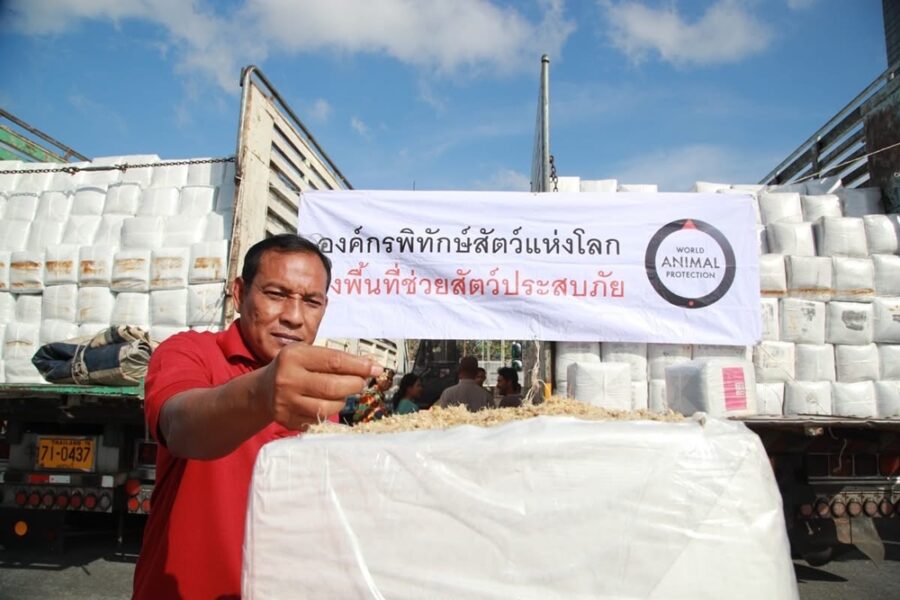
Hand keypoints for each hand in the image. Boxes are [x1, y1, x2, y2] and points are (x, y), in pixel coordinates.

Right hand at [261, 344, 381, 429]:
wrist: (263, 390)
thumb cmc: (294, 368)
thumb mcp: (310, 355)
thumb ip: (338, 358)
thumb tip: (371, 363)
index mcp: (294, 357)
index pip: (334, 361)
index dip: (359, 366)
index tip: (375, 368)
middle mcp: (287, 379)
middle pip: (333, 387)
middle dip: (354, 384)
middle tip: (360, 382)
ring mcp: (285, 403)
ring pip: (328, 407)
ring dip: (342, 401)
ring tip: (340, 393)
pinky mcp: (287, 420)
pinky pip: (319, 420)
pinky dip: (329, 412)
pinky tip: (325, 403)